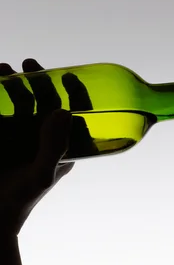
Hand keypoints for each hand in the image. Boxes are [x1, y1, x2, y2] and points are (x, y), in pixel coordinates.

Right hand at [0, 58, 95, 234]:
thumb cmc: (21, 199)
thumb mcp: (42, 174)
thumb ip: (54, 147)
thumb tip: (64, 111)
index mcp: (63, 144)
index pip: (75, 112)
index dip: (76, 92)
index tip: (68, 77)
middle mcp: (43, 134)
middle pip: (47, 99)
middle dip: (41, 79)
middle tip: (30, 65)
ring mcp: (20, 130)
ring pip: (22, 97)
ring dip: (16, 82)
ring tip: (4, 71)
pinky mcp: (0, 129)